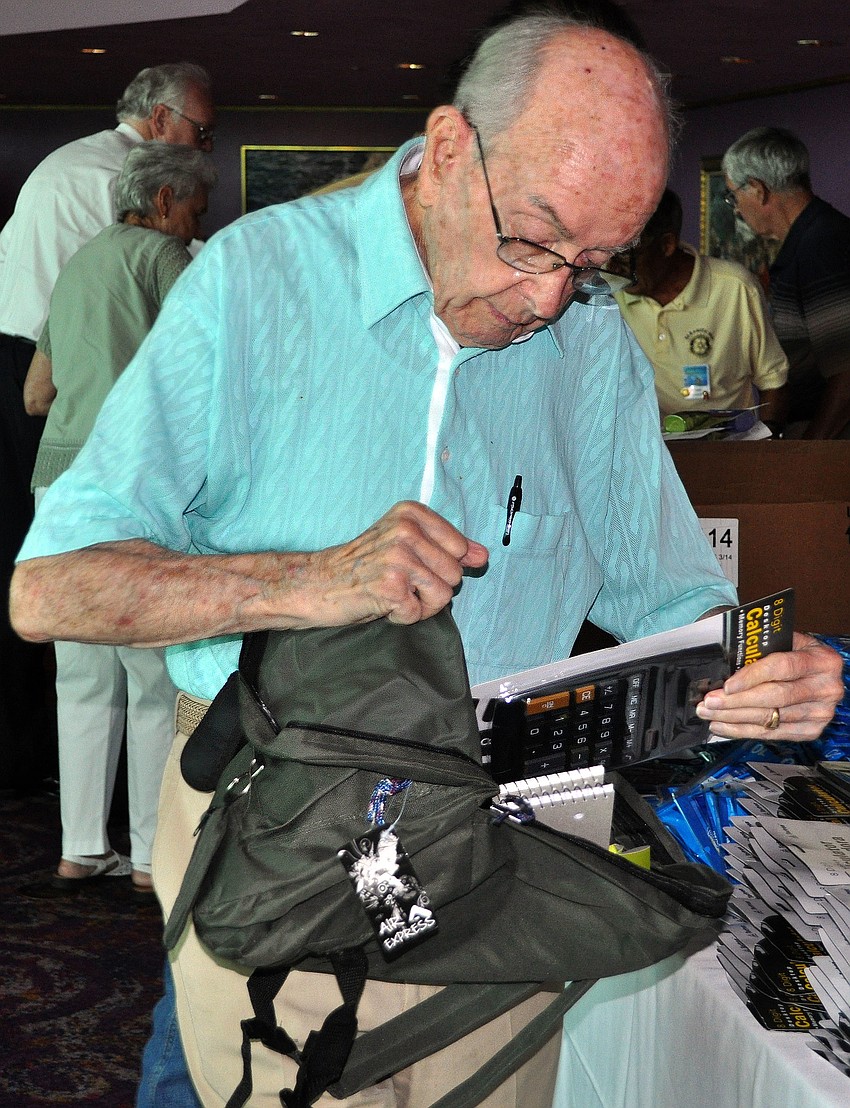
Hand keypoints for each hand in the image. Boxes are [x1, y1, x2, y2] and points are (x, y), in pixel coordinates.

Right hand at [285, 501, 488, 627]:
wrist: (317, 584)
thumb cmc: (361, 566)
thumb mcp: (405, 545)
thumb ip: (447, 548)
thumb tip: (483, 555)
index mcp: (411, 514)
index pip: (460, 547)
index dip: (439, 565)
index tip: (410, 563)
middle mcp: (406, 530)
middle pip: (454, 574)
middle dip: (431, 588)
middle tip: (397, 581)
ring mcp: (398, 557)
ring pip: (443, 595)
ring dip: (419, 604)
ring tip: (391, 592)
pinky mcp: (390, 586)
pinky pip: (419, 613)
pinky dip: (402, 616)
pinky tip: (380, 602)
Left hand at [696, 632, 843, 741]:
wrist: (818, 672)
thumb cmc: (796, 653)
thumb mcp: (786, 641)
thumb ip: (761, 649)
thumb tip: (723, 662)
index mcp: (822, 660)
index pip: (782, 668)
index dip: (752, 677)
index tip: (727, 685)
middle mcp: (826, 688)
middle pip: (775, 697)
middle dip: (736, 701)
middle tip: (709, 701)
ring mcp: (820, 713)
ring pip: (769, 718)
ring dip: (734, 718)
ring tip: (709, 713)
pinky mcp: (811, 730)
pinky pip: (771, 734)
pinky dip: (742, 731)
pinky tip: (722, 726)